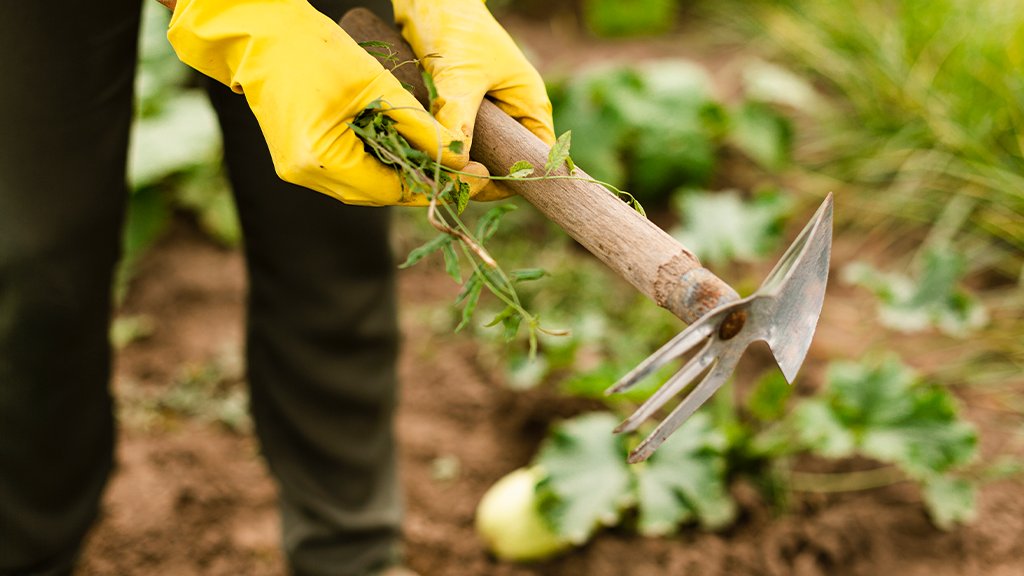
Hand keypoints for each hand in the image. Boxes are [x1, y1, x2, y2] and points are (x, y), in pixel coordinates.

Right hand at [167, 0, 487, 205]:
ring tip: (436, 158)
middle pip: (377, 193)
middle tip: (461, 170)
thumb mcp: (377, 85)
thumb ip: (419, 126)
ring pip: (362, 184)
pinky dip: (375, 162)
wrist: (259, 34)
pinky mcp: (296, 158)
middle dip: (419, 182)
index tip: (474, 177)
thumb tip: (456, 157)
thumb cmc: (315, 50)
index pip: (391, 189)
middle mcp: (305, 174)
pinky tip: (400, 147)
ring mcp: (296, 169)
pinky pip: (346, 171)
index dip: (435, 185)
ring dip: (398, 172)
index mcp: (321, 160)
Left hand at [394, 0, 555, 199]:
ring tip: (429, 165)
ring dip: (454, 162)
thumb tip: (455, 163)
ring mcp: (486, 115)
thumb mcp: (460, 75)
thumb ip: (458, 119)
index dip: (508, 181)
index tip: (473, 187)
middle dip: (475, 176)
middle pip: (501, 164)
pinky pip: (453, 141)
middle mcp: (512, 116)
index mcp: (529, 108)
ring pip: (474, 156)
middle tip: (444, 181)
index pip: (533, 162)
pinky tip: (420, 149)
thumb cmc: (457, 27)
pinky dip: (439, 147)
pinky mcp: (460, 111)